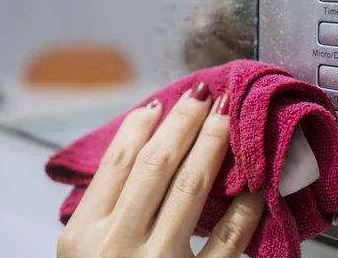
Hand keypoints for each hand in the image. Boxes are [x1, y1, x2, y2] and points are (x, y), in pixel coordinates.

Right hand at [57, 83, 265, 257]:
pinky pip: (229, 243)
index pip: (117, 163)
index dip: (140, 127)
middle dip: (183, 122)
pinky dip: (245, 210)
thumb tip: (138, 150)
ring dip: (212, 144)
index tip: (159, 105)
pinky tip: (257, 185)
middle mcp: (116, 246)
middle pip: (154, 165)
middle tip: (204, 95)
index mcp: (83, 235)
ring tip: (227, 117)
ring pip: (190, 187)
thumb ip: (103, 207)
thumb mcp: (80, 254)